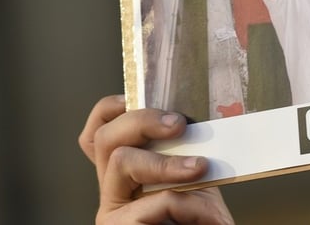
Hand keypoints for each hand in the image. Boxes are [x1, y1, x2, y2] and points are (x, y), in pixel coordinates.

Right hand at [78, 95, 232, 224]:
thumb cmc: (203, 215)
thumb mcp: (194, 175)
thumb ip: (185, 149)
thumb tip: (189, 116)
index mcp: (126, 172)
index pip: (100, 133)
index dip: (111, 109)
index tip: (137, 97)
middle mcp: (112, 189)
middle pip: (106, 138)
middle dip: (142, 120)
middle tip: (180, 124)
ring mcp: (112, 212)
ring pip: (123, 161)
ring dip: (168, 162)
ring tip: (201, 168)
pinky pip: (156, 201)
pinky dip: (190, 204)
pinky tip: (210, 217)